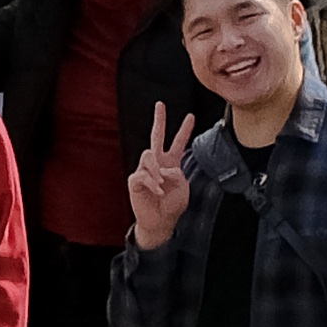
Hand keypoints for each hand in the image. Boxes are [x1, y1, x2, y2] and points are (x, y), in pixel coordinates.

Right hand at [123, 104, 194, 252]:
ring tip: (161, 184)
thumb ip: (178, 175)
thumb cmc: (172, 205)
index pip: (178, 143)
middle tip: (160, 104)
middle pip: (156, 136)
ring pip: (148, 155)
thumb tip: (165, 168)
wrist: (160, 222)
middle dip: (159, 120)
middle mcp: (157, 163)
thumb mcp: (183, 189)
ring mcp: (145, 170)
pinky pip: (142, 174)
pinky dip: (152, 182)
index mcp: (171, 163)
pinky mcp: (135, 180)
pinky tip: (157, 191)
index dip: (184, 130)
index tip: (191, 116)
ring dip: (156, 170)